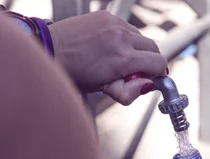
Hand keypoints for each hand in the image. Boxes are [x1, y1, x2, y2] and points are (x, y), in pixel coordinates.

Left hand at [48, 11, 166, 104]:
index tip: (147, 79)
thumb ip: (130, 92)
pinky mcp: (107, 15)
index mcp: (123, 59)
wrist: (49, 50)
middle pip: (155, 48)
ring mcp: (115, 23)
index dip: (156, 74)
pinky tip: (109, 46)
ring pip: (142, 37)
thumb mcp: (103, 90)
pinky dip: (125, 38)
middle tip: (132, 72)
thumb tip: (148, 85)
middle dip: (149, 62)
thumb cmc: (74, 74)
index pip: (159, 63)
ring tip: (117, 59)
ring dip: (137, 49)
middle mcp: (122, 37)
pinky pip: (127, 28)